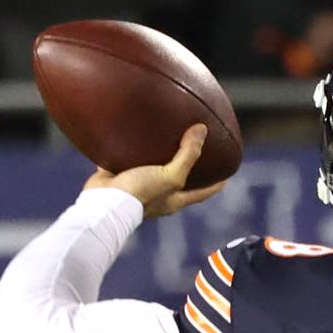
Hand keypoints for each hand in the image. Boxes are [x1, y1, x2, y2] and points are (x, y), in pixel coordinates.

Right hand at [82, 124, 226, 217]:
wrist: (104, 202)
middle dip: (189, 169)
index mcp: (174, 200)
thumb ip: (188, 155)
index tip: (228, 175)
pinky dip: (132, 148)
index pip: (202, 193)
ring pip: (153, 168)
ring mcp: (138, 186)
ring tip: (166, 137)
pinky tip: (135, 133)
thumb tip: (202, 129)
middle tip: (198, 150)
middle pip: (179, 181)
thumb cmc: (140, 194)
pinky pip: (128, 159)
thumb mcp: (170, 176)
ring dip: (160, 156)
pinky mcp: (119, 176)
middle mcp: (158, 195)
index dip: (216, 185)